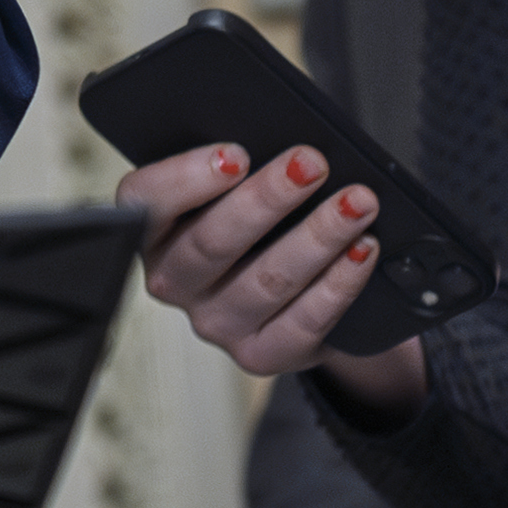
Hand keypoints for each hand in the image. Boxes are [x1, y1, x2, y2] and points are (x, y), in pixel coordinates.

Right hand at [117, 141, 420, 409]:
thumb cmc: (253, 225)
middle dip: (268, 198)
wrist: (286, 296)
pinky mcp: (260, 354)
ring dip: (318, 237)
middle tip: (311, 164)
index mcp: (148, 231)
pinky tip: (362, 250)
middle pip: (213, 242)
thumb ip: (234, 173)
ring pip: (267, 280)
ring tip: (356, 204)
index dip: (187, 178)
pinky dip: (339, 282)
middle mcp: (171, 282)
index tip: (236, 154)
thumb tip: (282, 153)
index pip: (145, 202)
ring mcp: (214, 323)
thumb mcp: (227, 194)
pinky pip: (304, 320)